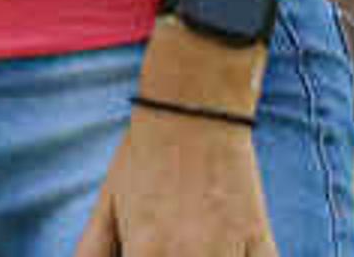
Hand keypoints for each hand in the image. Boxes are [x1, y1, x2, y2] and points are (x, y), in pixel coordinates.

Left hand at [75, 100, 273, 256]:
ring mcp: (227, 249)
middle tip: (166, 246)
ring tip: (197, 245)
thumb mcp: (108, 203)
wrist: (193, 111)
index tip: (143, 253)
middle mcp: (187, 254)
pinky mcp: (260, 240)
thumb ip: (93, 249)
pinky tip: (231, 251)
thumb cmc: (145, 157)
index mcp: (145, 249)